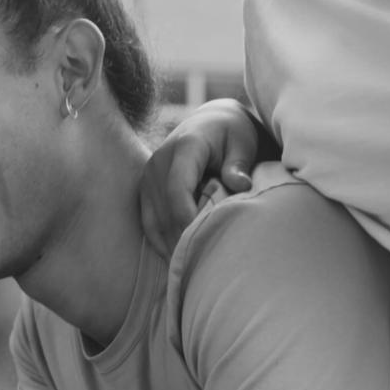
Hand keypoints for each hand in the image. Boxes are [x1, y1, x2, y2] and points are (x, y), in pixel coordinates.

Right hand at [141, 99, 266, 256]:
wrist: (212, 122)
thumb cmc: (233, 134)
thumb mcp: (242, 143)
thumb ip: (239, 164)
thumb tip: (240, 185)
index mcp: (185, 147)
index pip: (177, 189)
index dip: (187, 219)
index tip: (203, 242)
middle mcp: (160, 160)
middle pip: (165, 209)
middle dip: (181, 238)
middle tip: (201, 266)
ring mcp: (149, 175)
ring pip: (154, 219)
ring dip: (171, 244)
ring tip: (190, 268)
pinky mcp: (146, 188)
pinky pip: (148, 221)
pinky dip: (161, 240)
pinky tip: (175, 258)